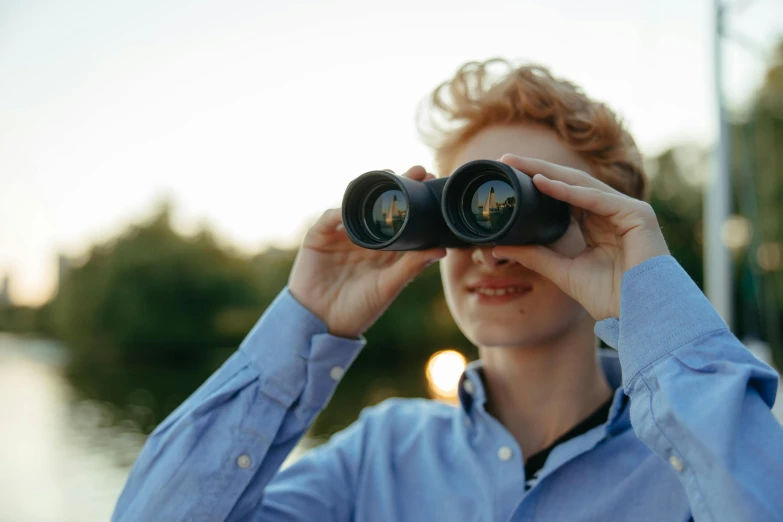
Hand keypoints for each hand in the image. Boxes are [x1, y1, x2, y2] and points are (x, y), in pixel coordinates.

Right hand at [288, 166, 446, 337]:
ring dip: (370, 188)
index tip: (432, 184)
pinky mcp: (319, 237)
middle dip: (398, 185)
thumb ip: (411, 267)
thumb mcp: (388, 287)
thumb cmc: (359, 309)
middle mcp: (364, 237)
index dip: (416, 200)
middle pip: (381, 204)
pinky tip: (352, 206)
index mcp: (384, 248)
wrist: (321, 324)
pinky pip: (329, 218)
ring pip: (356, 204)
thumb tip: (441, 249)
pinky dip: (339, 211)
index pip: (402, 217)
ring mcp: (341, 235)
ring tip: (387, 175)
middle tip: (418, 171)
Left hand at [492, 155, 669, 320]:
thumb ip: (535, 255)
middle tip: (507, 160)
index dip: (537, 183)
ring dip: (549, 173)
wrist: (641, 317)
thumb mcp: (562, 271)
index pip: (563, 195)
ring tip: (520, 166)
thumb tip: (499, 247)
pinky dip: (569, 192)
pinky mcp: (638, 214)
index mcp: (597, 223)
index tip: (508, 175)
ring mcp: (627, 210)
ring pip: (581, 184)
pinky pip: (597, 198)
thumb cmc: (610, 298)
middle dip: (538, 170)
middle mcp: (612, 212)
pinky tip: (544, 184)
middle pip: (570, 183)